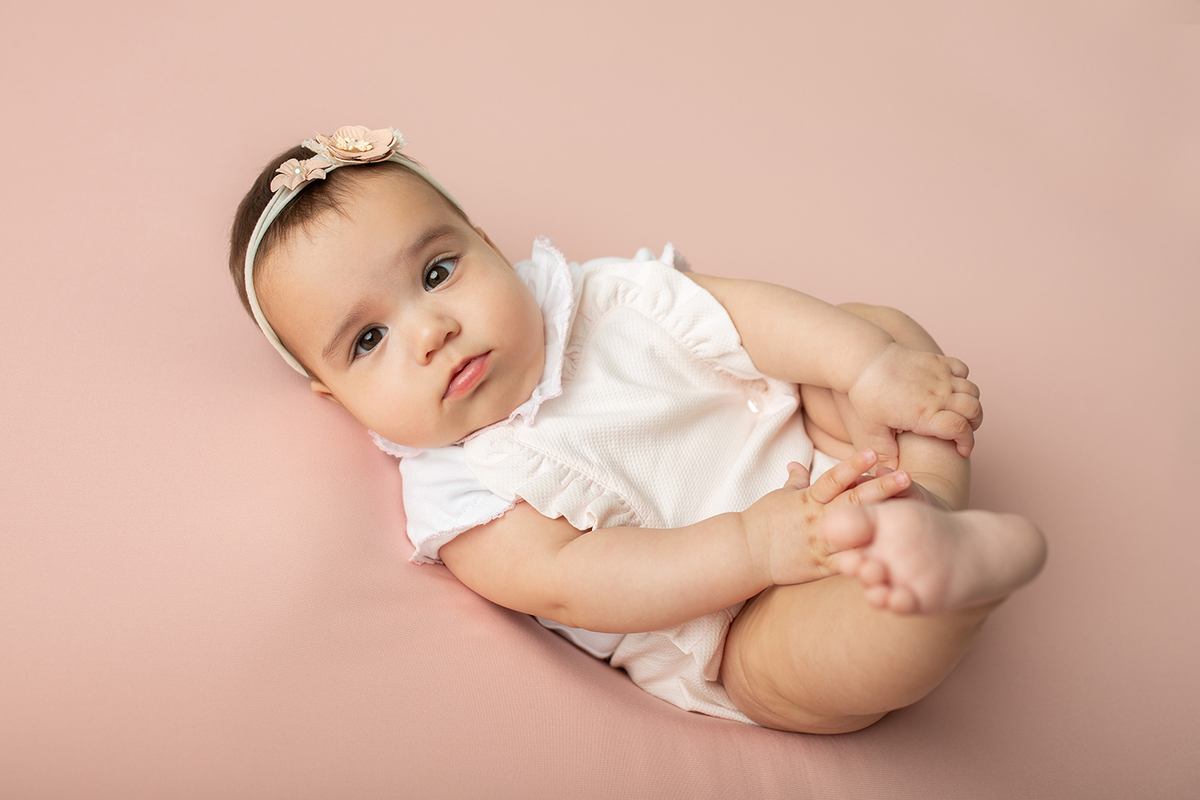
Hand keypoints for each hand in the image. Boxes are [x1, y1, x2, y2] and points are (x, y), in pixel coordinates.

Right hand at [741, 449, 913, 585]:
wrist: (746, 551)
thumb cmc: (762, 521)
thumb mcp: (779, 497)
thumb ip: (795, 482)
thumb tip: (797, 464)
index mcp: (808, 499)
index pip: (833, 478)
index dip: (853, 465)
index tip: (873, 453)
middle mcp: (817, 519)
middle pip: (852, 501)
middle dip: (880, 488)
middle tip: (905, 477)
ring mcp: (820, 543)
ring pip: (854, 532)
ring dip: (880, 523)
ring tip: (906, 517)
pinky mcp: (820, 566)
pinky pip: (846, 564)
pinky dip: (865, 561)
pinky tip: (887, 559)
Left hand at [847, 343, 981, 468]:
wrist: (866, 361)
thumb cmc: (868, 395)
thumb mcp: (874, 427)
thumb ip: (885, 451)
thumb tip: (889, 473)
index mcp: (925, 414)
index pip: (961, 430)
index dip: (968, 443)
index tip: (963, 450)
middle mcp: (938, 394)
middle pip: (974, 411)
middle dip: (974, 425)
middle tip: (963, 432)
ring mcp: (940, 376)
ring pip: (973, 391)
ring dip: (972, 403)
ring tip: (960, 412)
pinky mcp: (938, 361)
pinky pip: (963, 370)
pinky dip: (964, 380)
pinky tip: (952, 388)